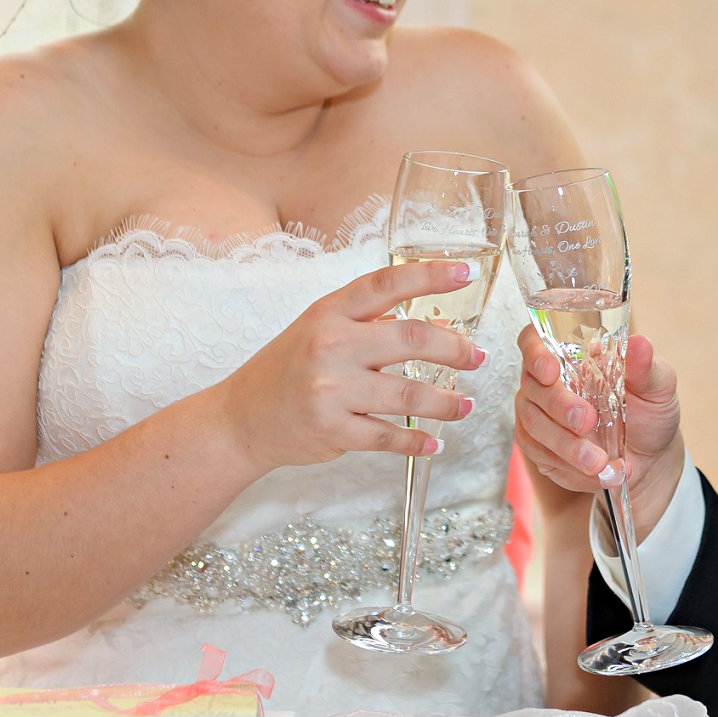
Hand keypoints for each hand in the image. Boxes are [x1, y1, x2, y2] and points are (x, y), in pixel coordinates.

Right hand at [213, 260, 484, 472]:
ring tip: (465, 405)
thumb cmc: (287, 368)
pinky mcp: (332, 430)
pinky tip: (433, 442)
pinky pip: (389, 436)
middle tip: (477, 357)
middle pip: (412, 339)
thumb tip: (439, 327)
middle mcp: (330, 345)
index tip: (465, 274)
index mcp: (330, 312)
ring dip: (446, 402)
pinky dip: (416, 442)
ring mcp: (331, 389)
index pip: (387, 283)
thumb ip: (373, 323)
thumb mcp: (322, 330)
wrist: (240, 418)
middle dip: (456, 349)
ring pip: (409, 394)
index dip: (430, 275)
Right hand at [515, 327, 685, 540]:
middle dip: (559, 406)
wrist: (650, 460)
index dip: (535, 352)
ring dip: (566, 445)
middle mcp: (547, 382)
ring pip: (534, 425)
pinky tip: (597, 471)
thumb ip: (646, 367)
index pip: (534, 340)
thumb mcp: (657, 387)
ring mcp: (539, 415)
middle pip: (533, 386)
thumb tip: (640, 343)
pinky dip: (569, 465)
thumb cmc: (649, 413)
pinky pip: (541, 455)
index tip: (551, 370)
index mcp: (572, 354)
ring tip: (599, 461)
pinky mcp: (539, 448)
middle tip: (588, 421)